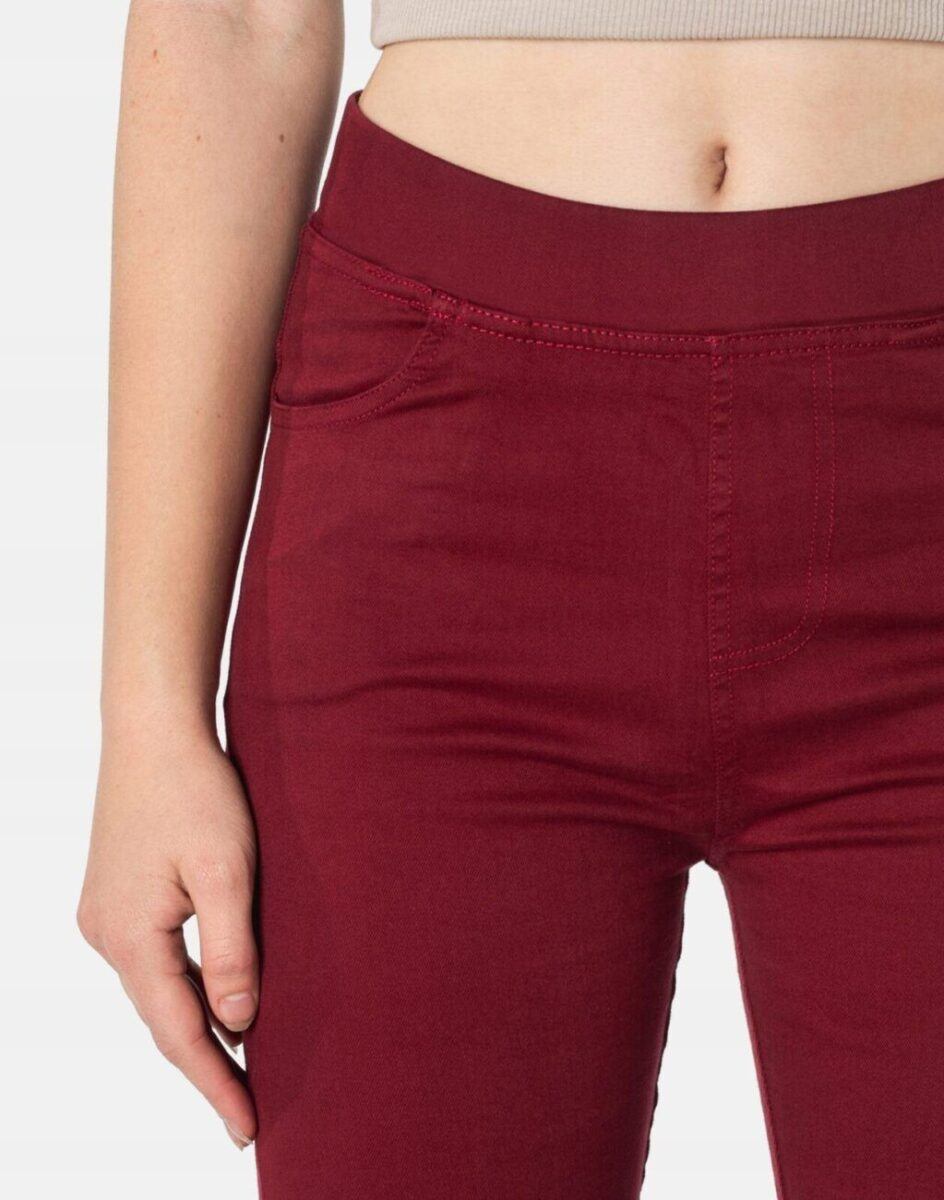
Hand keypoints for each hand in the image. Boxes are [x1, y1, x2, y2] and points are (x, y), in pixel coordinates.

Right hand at [78, 718, 257, 1148]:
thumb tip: (237, 1026)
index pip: (178, 1033)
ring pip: (157, 989)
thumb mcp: (227, 871)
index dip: (216, 1083)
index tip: (248, 1129)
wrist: (153, 727)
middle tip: (250, 1110)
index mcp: (129, 937)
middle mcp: (105, 934)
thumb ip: (231, 951)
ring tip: (239, 1065)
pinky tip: (212, 995)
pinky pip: (153, 960)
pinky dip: (184, 986)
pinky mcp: (116, 895)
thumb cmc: (196, 789)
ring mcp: (105, 914)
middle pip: (162, 1017)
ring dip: (195, 1025)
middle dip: (207, 1064)